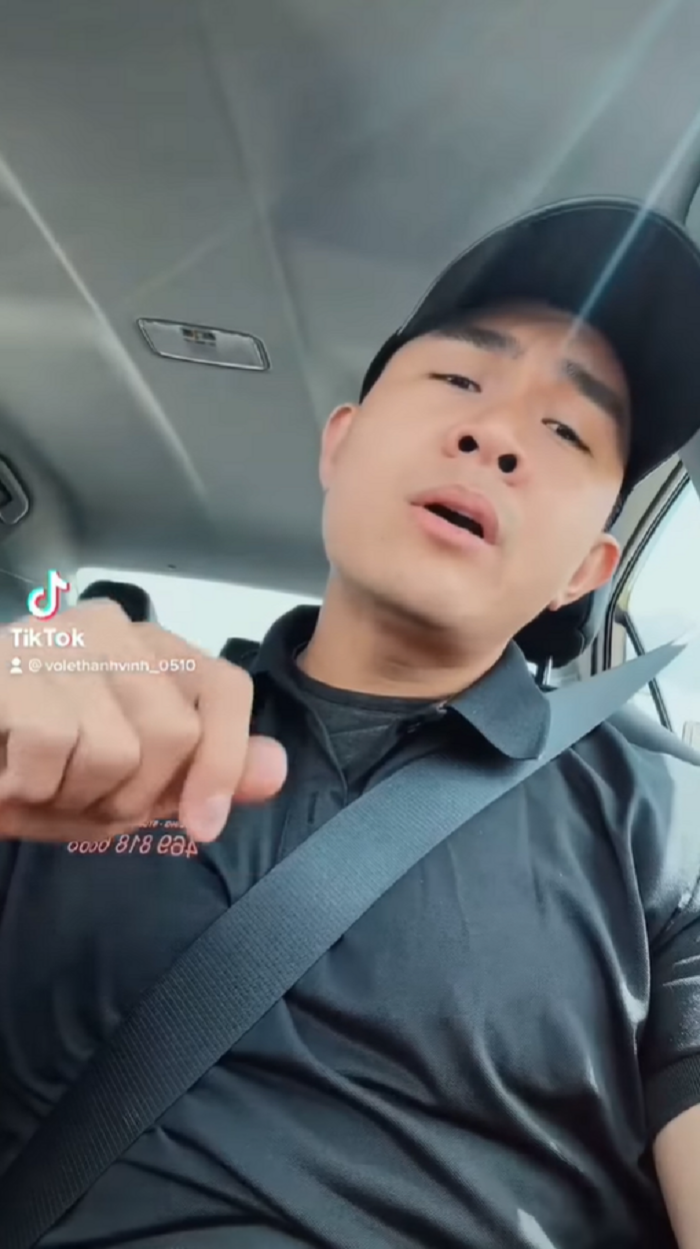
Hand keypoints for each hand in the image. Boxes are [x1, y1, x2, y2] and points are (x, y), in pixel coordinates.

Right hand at [0, 601, 286, 843]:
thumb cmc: (25, 770)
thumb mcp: (122, 786)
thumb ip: (201, 773)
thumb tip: (277, 770)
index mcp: (146, 648)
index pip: (222, 688)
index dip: (223, 762)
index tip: (199, 827)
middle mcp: (106, 625)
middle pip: (172, 734)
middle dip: (124, 797)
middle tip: (71, 796)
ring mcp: (53, 636)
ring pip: (116, 749)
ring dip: (68, 797)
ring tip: (31, 781)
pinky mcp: (8, 662)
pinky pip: (55, 745)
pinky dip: (25, 786)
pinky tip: (1, 772)